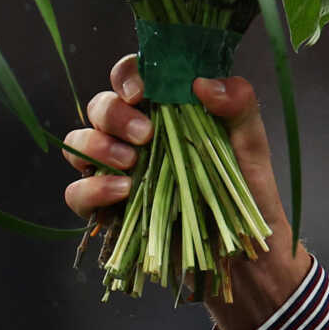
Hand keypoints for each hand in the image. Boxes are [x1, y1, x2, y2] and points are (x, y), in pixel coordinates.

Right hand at [59, 52, 309, 329]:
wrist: (245, 255)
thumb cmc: (250, 194)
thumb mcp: (252, 147)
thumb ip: (238, 107)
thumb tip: (202, 82)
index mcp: (169, 113)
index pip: (134, 78)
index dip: (128, 74)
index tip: (143, 89)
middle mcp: (137, 137)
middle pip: (99, 107)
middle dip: (113, 113)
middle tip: (144, 134)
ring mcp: (118, 172)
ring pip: (79, 143)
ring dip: (98, 147)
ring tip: (133, 163)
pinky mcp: (108, 209)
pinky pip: (76, 193)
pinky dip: (92, 189)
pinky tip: (123, 192)